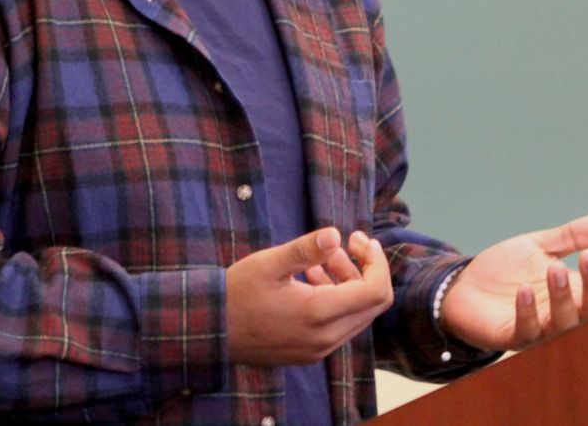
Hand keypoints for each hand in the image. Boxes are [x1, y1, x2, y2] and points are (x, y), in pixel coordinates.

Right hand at [225, 227, 392, 365]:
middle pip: (371, 303)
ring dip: (349, 283)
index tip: (361, 239)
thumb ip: (306, 250)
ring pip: (356, 315)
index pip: (375, 291)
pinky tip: (312, 278)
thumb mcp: (270, 263)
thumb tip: (335, 234)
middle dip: (364, 269)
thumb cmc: (237, 292)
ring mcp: (318, 349)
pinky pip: (339, 325)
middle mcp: (325, 338)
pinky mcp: (309, 353)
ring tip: (324, 258)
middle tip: (346, 242)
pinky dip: (336, 299)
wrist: (210, 331)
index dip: (377, 262)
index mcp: (319, 314)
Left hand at [439, 212, 587, 350]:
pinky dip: (528, 312)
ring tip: (556, 268)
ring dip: (562, 298)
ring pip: (561, 324)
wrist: (463, 286)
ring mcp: (538, 330)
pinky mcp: (511, 337)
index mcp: (573, 296)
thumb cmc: (506, 271)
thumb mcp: (540, 247)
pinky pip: (526, 330)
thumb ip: (573, 237)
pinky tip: (526, 291)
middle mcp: (561, 317)